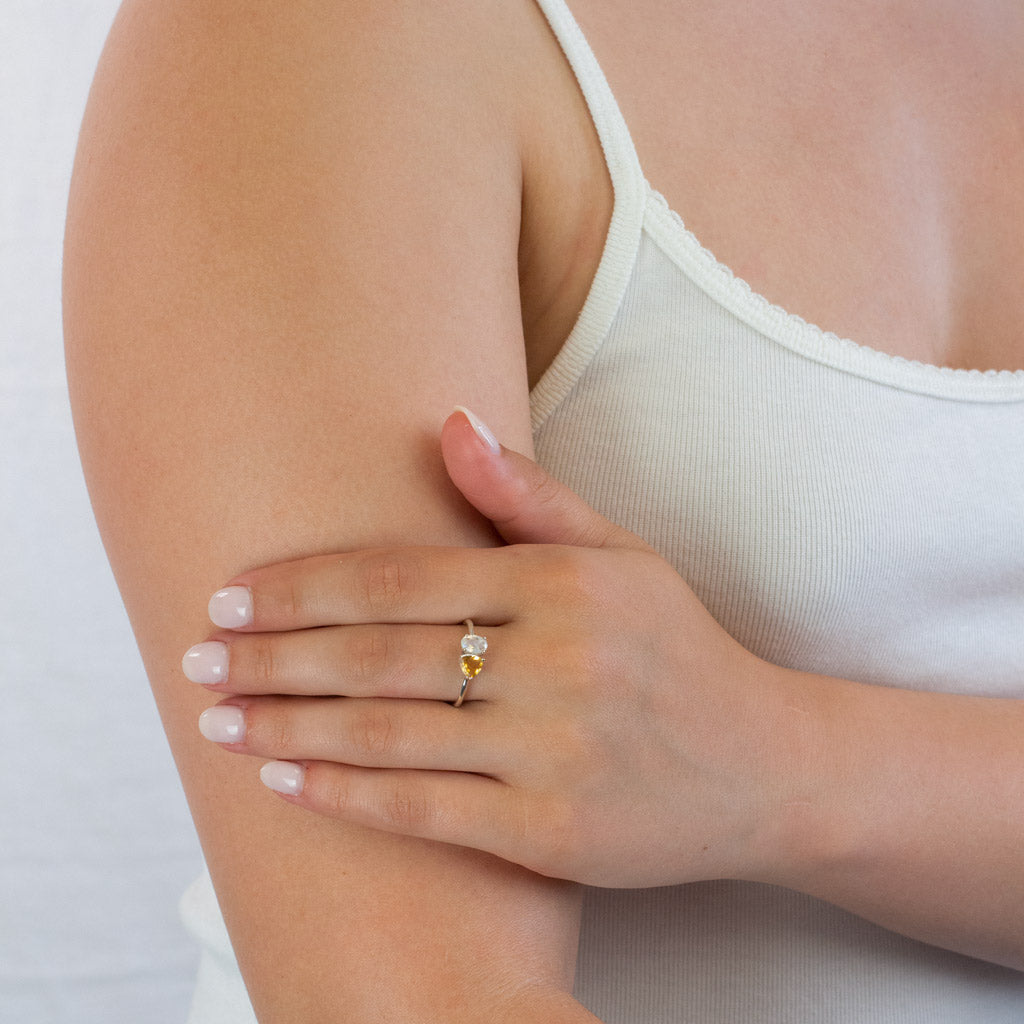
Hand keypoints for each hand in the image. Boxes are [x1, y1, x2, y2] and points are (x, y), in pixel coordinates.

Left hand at [183, 409, 800, 887]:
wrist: (765, 764)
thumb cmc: (677, 650)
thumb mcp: (621, 556)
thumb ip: (531, 495)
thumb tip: (448, 420)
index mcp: (564, 583)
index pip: (403, 577)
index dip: (305, 585)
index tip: (232, 591)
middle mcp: (559, 660)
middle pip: (380, 653)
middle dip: (272, 653)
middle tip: (197, 652)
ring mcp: (556, 749)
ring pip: (389, 731)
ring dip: (287, 722)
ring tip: (215, 714)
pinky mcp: (553, 829)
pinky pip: (425, 808)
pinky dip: (344, 793)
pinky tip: (282, 776)